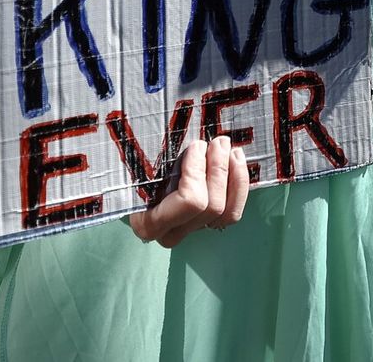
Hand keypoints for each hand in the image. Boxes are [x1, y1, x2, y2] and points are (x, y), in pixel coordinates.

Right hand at [127, 135, 249, 248]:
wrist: (134, 163)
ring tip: (229, 148)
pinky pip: (232, 213)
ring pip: (226, 214)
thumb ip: (154, 153)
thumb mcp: (139, 159)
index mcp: (147, 222)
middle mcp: (170, 233)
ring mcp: (191, 230)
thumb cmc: (134, 159)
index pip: (189, 201)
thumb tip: (184, 140)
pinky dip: (238, 185)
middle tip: (217, 141)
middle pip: (210, 207)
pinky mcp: (206, 222)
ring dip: (232, 176)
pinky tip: (235, 160)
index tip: (195, 146)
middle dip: (218, 169)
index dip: (198, 171)